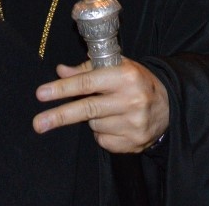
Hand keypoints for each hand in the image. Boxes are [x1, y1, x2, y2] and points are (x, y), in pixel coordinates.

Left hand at [33, 58, 169, 153]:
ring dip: (92, 118)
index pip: (88, 83)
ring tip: (109, 109)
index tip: (41, 94)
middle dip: (59, 116)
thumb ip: (87, 69)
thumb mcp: (116, 67)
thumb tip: (60, 71)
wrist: (170, 106)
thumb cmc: (136, 82)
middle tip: (38, 123)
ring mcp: (133, 124)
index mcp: (126, 76)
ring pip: (94, 124)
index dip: (62, 89)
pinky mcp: (133, 143)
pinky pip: (103, 139)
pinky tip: (116, 122)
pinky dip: (102, 132)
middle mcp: (131, 100)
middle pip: (87, 109)